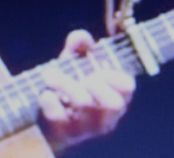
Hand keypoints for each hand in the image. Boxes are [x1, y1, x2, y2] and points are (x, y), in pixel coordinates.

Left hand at [38, 30, 134, 152]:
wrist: (46, 124)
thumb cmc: (69, 89)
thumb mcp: (75, 66)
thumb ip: (79, 48)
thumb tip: (81, 37)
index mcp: (115, 99)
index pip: (127, 87)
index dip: (114, 75)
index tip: (98, 69)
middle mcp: (105, 119)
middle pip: (113, 102)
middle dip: (95, 83)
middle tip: (81, 78)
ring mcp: (85, 129)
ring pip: (84, 103)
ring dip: (64, 82)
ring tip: (49, 74)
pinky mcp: (63, 135)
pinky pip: (59, 116)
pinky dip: (50, 100)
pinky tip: (45, 94)